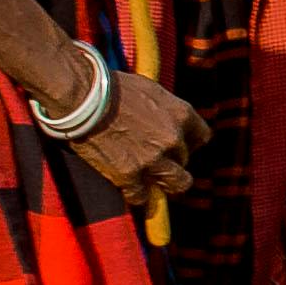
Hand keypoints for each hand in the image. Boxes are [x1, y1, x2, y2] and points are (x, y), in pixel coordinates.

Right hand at [81, 69, 202, 208]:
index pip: (202, 137)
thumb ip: (164, 109)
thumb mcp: (150, 89)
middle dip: (172, 162)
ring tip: (152, 184)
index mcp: (181, 113)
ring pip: (176, 184)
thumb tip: (165, 118)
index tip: (178, 146)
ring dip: (164, 185)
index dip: (189, 144)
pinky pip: (141, 196)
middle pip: (185, 161)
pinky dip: (135, 195)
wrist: (83, 98)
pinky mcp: (130, 175)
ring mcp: (153, 159)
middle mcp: (173, 138)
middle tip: (155, 161)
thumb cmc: (111, 88)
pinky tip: (127, 188)